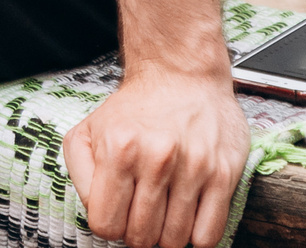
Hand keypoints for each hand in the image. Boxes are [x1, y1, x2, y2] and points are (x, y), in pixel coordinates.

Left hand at [64, 66, 248, 247]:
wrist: (181, 75)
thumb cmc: (135, 108)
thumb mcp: (88, 130)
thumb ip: (81, 174)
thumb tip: (96, 211)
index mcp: (118, 150)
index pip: (106, 223)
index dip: (109, 225)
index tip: (116, 214)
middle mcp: (157, 159)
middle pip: (141, 236)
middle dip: (137, 233)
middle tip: (140, 216)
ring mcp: (194, 168)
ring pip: (175, 240)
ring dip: (166, 236)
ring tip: (163, 214)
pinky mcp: (223, 175)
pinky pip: (209, 234)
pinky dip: (196, 236)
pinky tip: (188, 217)